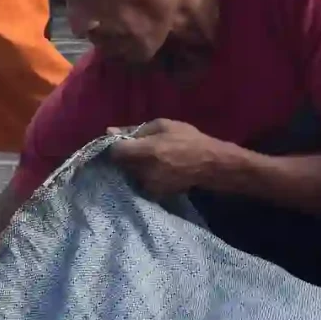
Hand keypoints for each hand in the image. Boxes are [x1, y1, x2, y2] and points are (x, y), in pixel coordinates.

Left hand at [109, 119, 239, 197]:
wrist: (210, 164)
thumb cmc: (188, 139)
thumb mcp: (162, 125)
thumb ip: (134, 130)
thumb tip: (110, 131)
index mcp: (144, 151)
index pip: (114, 152)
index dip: (115, 145)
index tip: (123, 141)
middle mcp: (143, 171)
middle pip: (120, 164)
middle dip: (125, 156)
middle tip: (138, 149)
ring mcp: (148, 185)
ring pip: (129, 174)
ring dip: (134, 166)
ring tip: (150, 159)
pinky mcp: (154, 194)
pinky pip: (140, 183)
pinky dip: (143, 176)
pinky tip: (156, 169)